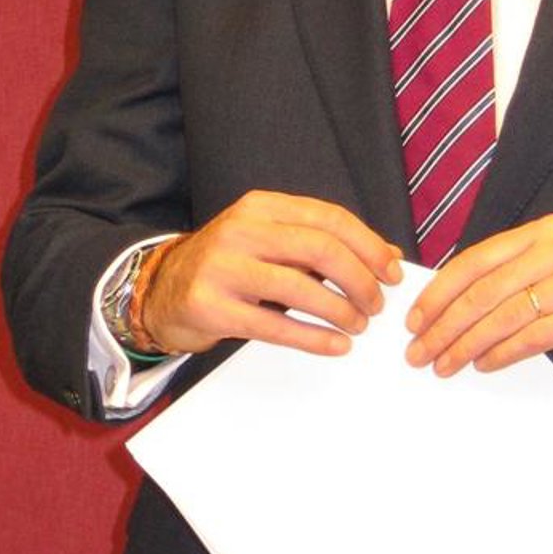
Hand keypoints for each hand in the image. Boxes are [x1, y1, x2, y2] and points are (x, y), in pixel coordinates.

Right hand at [138, 192, 402, 358]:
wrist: (161, 291)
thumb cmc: (227, 267)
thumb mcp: (270, 242)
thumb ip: (322, 244)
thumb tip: (387, 256)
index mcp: (259, 207)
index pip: (328, 218)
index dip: (368, 246)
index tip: (391, 272)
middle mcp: (240, 231)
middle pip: (319, 249)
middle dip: (359, 279)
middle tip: (376, 304)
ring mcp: (222, 269)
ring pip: (299, 288)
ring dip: (340, 311)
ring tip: (358, 325)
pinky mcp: (211, 308)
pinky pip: (275, 326)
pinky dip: (314, 338)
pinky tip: (336, 345)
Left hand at [404, 215, 552, 379]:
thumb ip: (518, 276)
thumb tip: (454, 304)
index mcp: (548, 232)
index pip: (477, 260)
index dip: (440, 291)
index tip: (415, 318)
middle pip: (486, 290)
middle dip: (445, 324)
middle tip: (419, 352)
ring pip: (507, 314)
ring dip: (467, 344)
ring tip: (444, 365)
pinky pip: (538, 334)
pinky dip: (504, 352)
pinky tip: (484, 364)